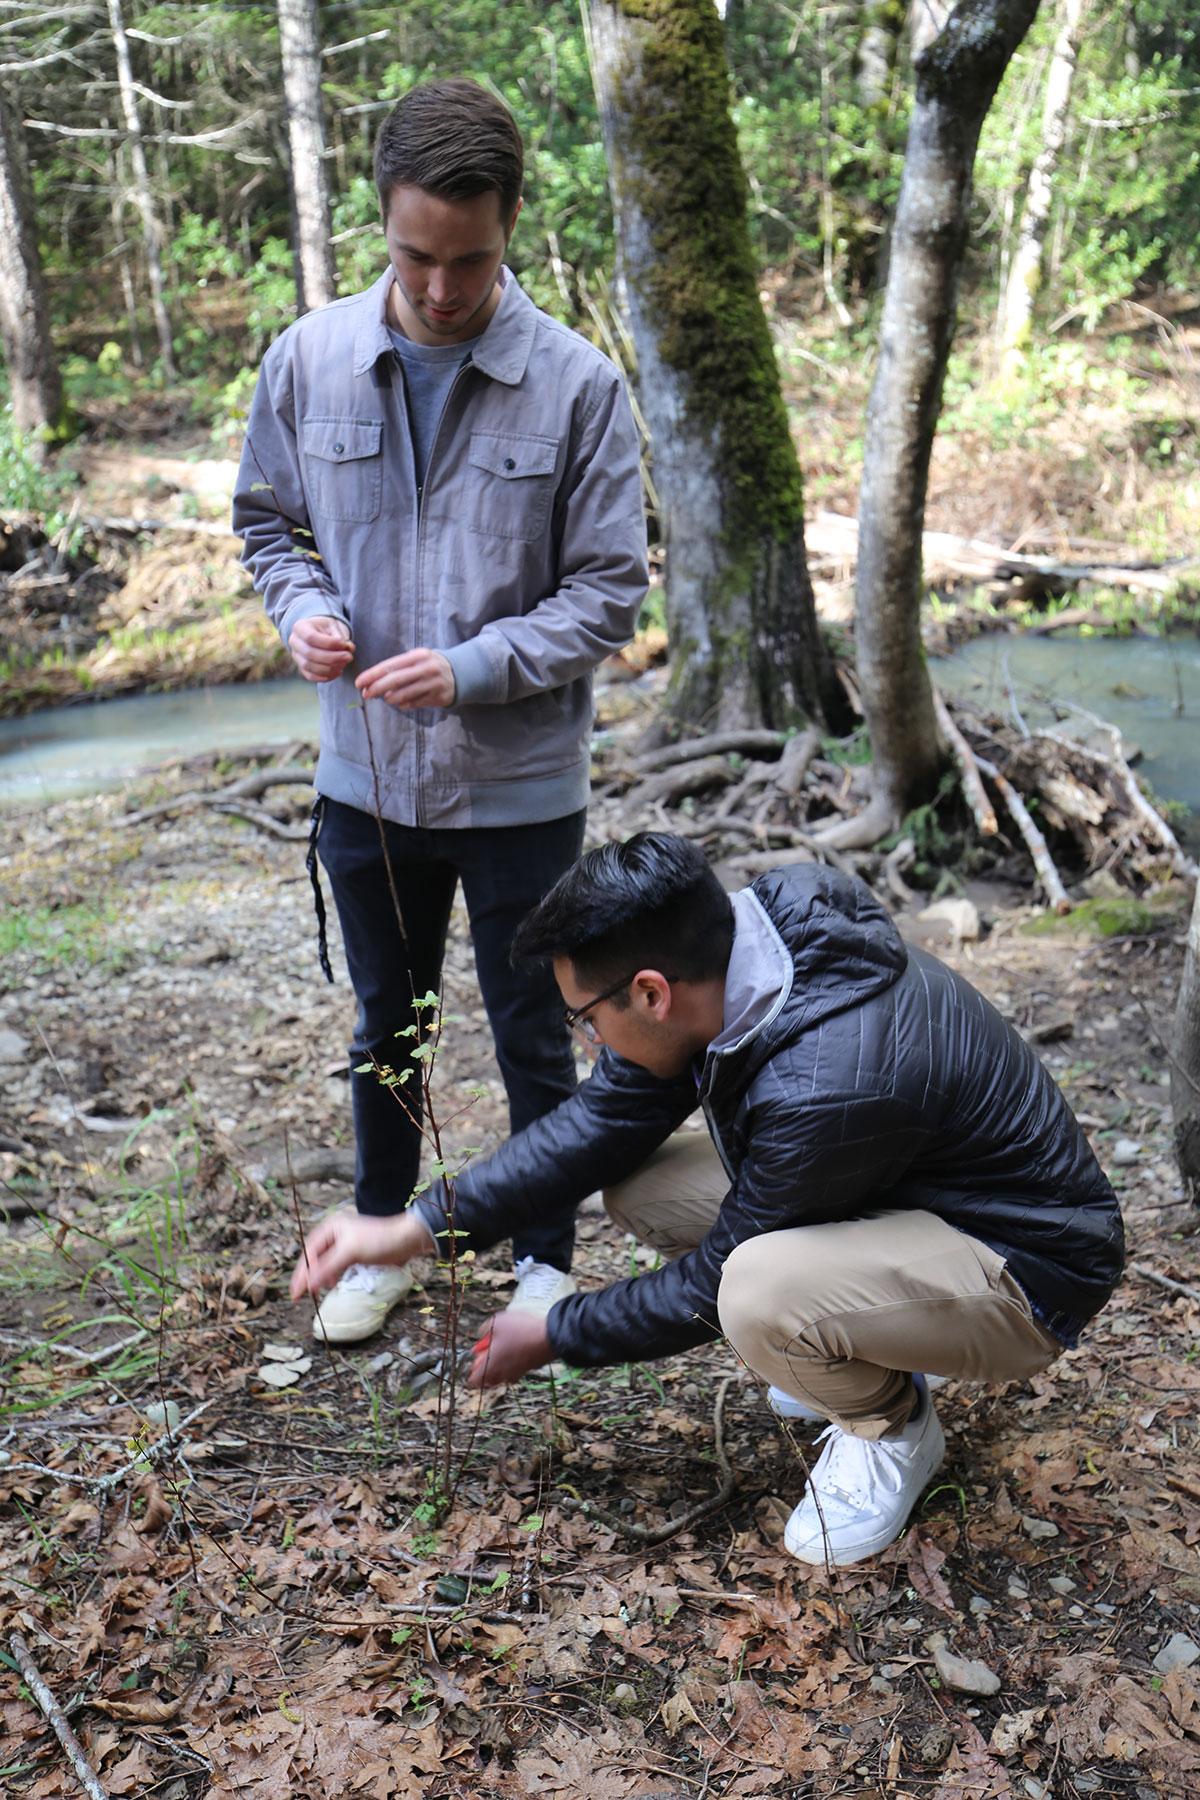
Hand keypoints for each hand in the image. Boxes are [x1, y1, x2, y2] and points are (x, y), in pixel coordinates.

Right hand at [290, 615, 353, 682]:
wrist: (320, 634)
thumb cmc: (327, 628)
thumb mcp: (334, 626)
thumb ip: (341, 636)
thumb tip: (349, 648)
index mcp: (300, 627)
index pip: (311, 637)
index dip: (329, 643)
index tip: (344, 644)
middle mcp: (294, 642)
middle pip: (310, 654)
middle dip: (332, 658)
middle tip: (349, 657)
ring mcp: (296, 657)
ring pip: (309, 667)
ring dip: (330, 668)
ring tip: (344, 664)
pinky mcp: (301, 669)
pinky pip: (311, 676)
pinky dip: (326, 676)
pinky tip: (338, 671)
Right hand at [290, 1208, 431, 1300]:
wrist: (406, 1240)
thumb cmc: (379, 1240)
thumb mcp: (350, 1252)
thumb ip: (328, 1267)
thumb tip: (308, 1284)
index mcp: (330, 1227)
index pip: (309, 1252)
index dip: (302, 1273)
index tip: (296, 1292)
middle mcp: (335, 1233)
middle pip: (314, 1257)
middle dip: (309, 1275)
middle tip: (301, 1296)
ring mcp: (344, 1243)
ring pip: (324, 1263)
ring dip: (321, 1276)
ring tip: (322, 1289)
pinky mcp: (354, 1253)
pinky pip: (336, 1266)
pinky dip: (332, 1276)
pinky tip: (333, 1284)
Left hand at [356, 648, 455, 709]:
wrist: (460, 673)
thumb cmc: (429, 665)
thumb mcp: (416, 659)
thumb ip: (397, 668)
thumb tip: (373, 682)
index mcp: (418, 656)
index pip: (390, 665)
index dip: (372, 675)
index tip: (359, 683)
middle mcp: (426, 668)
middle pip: (396, 680)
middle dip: (377, 688)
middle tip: (365, 694)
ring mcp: (433, 683)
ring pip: (404, 694)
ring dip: (390, 698)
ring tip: (385, 698)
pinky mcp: (438, 697)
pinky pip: (415, 703)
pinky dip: (403, 704)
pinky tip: (399, 702)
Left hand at [467, 1311, 552, 1388]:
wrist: (549, 1337)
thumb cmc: (520, 1330)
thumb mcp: (496, 1322)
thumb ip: (484, 1329)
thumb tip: (481, 1334)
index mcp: (490, 1366)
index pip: (473, 1381)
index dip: (472, 1370)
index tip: (476, 1357)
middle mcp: (502, 1374)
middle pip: (488, 1378)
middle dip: (486, 1366)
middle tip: (490, 1349)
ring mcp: (516, 1373)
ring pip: (502, 1374)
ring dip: (500, 1363)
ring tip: (506, 1345)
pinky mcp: (528, 1369)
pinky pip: (515, 1369)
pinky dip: (513, 1361)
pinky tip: (519, 1345)